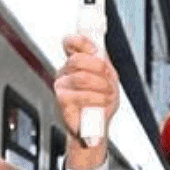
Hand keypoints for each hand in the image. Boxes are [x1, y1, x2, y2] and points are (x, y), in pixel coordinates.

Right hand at [55, 35, 118, 168]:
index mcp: (74, 64)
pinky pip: (82, 95)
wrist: (96, 127)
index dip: (82, 42)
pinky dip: (98, 99)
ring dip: (101, 86)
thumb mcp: (107, 79)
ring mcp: (61, 86)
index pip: (71, 44)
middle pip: (77, 60)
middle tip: (108, 79)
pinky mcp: (62, 101)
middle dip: (99, 68)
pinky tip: (101, 102)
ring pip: (82, 78)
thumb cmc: (100, 103)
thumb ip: (103, 64)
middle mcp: (64, 72)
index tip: (95, 51)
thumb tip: (99, 55)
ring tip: (107, 94)